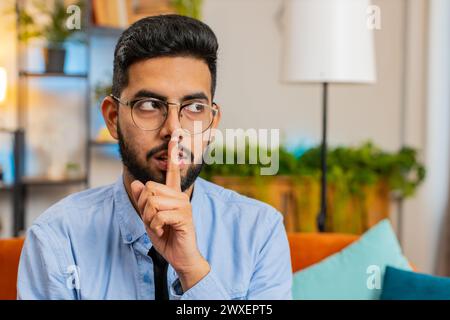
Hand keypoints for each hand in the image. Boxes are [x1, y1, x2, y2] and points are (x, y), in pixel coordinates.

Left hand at [130, 136, 209, 291]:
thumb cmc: (167, 236)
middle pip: (150, 188)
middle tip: (152, 220)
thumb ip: (144, 201)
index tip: (176, 136)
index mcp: (173, 195)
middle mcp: (180, 196)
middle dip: (144, 207)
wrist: (181, 256)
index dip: (173, 153)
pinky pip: (159, 215)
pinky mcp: (184, 216)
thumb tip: (137, 183)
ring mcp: (183, 205)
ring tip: (158, 227)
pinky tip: (163, 231)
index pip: (172, 171)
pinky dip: (155, 226)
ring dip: (149, 218)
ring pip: (153, 202)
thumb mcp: (149, 218)